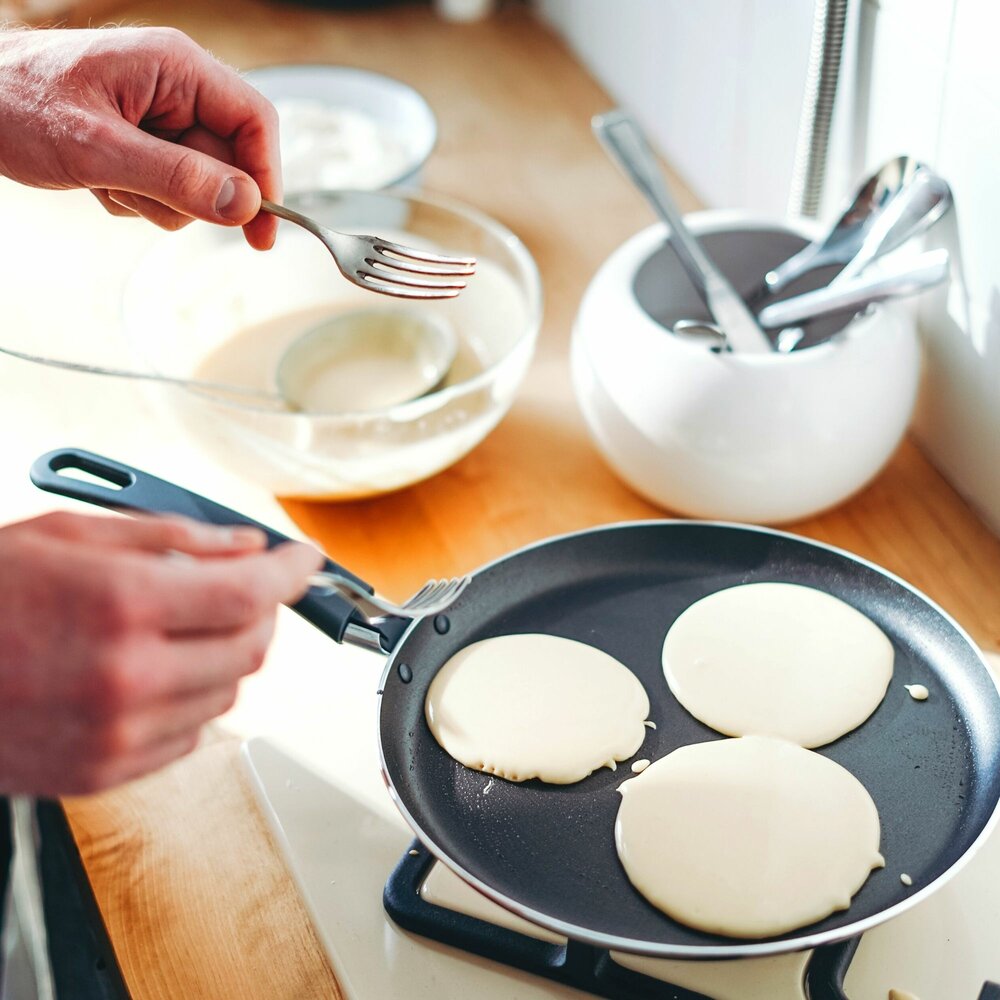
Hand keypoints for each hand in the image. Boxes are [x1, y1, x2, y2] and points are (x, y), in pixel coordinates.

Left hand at [0, 26, 280, 248]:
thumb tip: (244, 205)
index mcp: (176, 67)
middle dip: (187, 193)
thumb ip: (176, 177)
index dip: (266, 178)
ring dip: (155, 200)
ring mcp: (162, 116)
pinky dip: (136, 198)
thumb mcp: (98, 147)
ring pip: (198, 185)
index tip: (262, 230)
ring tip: (106, 180)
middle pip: (228, 161)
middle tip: (137, 193)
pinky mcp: (146, 142)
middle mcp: (177, 87)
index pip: (254, 121)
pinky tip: (99, 180)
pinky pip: (169, 190)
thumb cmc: (16, 103)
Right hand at [0, 510, 321, 795]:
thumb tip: (244, 546)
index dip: (291, 572)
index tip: (303, 560)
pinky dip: (192, 698)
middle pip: (252, 648)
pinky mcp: (104, 771)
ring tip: (179, 627)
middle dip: (260, 611)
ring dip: (225, 654)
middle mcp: (128, 676)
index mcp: (121, 604)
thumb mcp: (70, 535)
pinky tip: (153, 671)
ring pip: (229, 693)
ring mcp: (117, 733)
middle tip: (240, 587)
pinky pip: (191, 734)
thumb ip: (173, 540)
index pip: (251, 592)